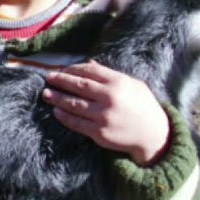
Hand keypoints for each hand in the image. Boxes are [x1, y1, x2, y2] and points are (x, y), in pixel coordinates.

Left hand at [42, 61, 170, 165]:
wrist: (153, 135)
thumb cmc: (143, 106)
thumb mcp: (132, 84)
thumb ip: (109, 75)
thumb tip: (89, 64)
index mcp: (118, 82)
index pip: (89, 71)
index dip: (73, 69)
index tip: (62, 69)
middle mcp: (109, 98)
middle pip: (78, 86)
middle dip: (61, 80)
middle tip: (48, 77)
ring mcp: (104, 117)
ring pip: (74, 105)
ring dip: (57, 98)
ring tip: (46, 94)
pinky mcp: (100, 133)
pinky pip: (77, 123)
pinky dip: (65, 117)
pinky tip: (56, 111)